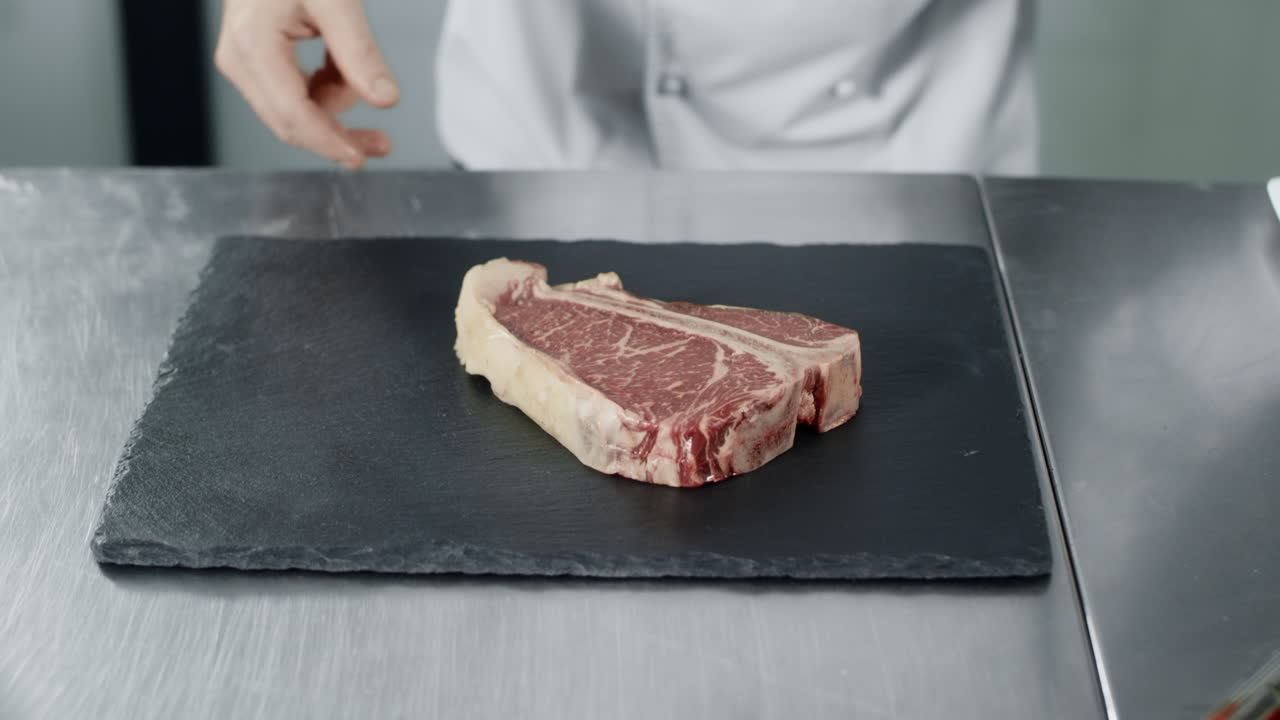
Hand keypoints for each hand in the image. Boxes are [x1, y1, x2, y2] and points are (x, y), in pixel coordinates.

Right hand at [214, 0, 399, 168]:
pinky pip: (294, 93)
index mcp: (253, 45)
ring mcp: (243, 62)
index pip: (292, 114)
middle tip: (382, 142)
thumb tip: (385, 100)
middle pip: (290, 122)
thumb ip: (360, 53)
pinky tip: (340, 71)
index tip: (361, 156)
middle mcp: (240, 59)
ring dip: (334, 100)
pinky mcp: (254, 62)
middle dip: (337, 133)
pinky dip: (324, 88)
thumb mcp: (337, 1)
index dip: (329, 142)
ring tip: (354, 68)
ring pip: (295, 110)